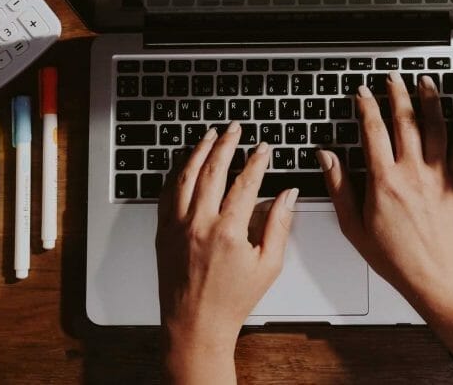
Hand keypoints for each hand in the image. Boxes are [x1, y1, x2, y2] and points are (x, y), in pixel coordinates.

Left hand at [157, 122, 297, 383]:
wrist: (195, 324)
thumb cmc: (233, 299)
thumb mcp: (269, 265)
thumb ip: (279, 224)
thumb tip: (288, 194)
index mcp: (229, 232)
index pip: (245, 182)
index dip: (256, 160)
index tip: (262, 148)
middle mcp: (199, 224)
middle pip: (212, 170)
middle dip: (226, 144)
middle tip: (234, 129)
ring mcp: (177, 225)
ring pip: (186, 176)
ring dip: (199, 151)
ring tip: (210, 135)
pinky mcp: (163, 231)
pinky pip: (167, 192)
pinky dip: (176, 172)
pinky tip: (185, 161)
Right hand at [318, 72, 452, 354]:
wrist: (434, 276)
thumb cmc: (393, 255)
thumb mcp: (353, 225)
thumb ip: (339, 187)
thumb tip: (327, 158)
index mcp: (384, 181)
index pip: (373, 132)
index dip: (366, 107)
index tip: (362, 92)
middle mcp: (412, 173)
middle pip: (405, 121)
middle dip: (397, 94)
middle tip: (392, 78)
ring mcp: (436, 176)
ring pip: (435, 128)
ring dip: (429, 101)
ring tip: (424, 82)